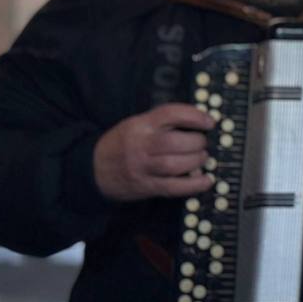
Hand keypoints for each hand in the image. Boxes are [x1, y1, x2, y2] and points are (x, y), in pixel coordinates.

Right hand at [93, 103, 214, 202]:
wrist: (93, 169)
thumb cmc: (122, 143)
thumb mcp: (137, 123)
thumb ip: (163, 121)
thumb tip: (199, 120)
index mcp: (140, 125)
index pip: (170, 114)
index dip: (194, 116)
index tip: (210, 122)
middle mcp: (141, 145)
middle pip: (174, 142)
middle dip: (197, 141)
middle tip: (203, 142)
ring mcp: (143, 168)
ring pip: (175, 165)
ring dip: (196, 160)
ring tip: (202, 157)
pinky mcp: (146, 186)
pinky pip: (173, 187)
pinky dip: (193, 185)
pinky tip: (206, 180)